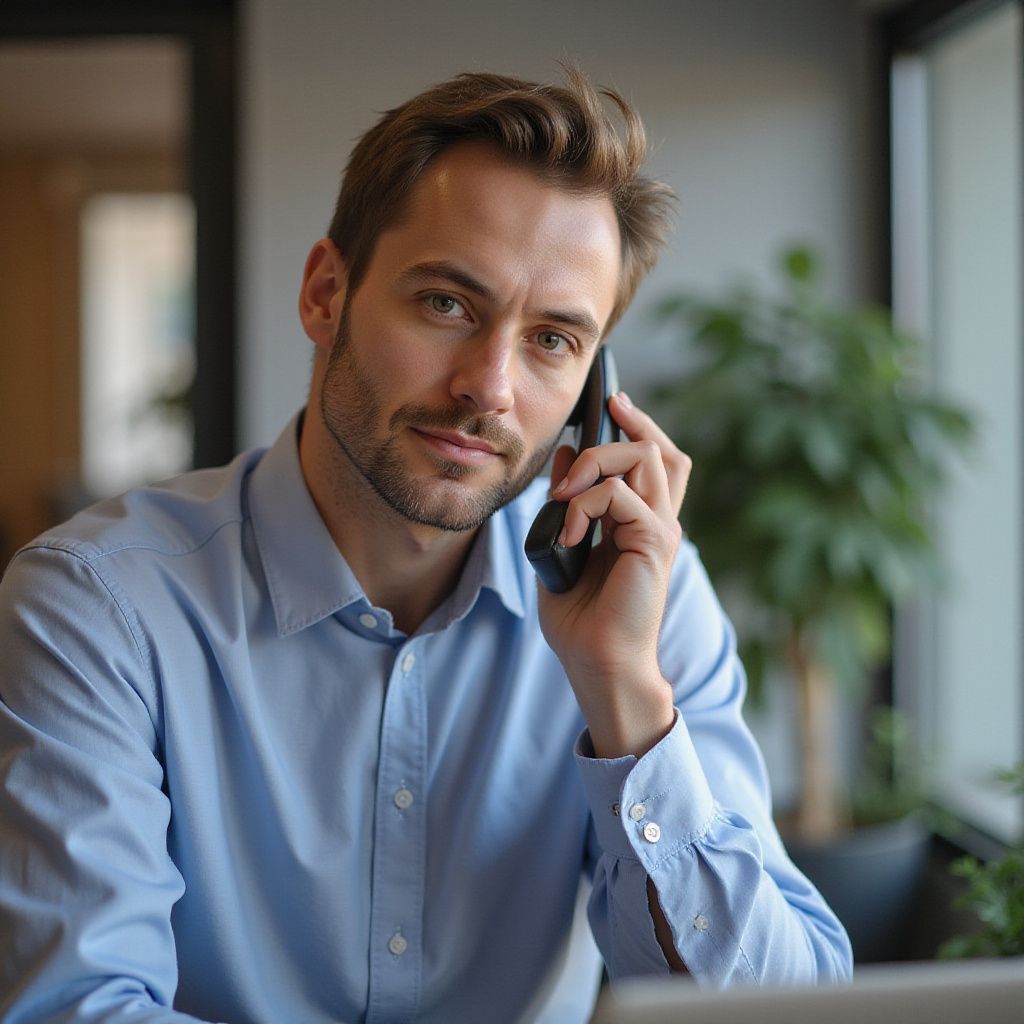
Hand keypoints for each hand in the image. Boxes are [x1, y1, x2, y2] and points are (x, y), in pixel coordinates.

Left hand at [537, 391, 691, 758]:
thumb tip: (567, 456)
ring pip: (646, 458)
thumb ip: (569, 501)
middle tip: (584, 442)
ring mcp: (659, 531)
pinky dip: (587, 503)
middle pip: (661, 450)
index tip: (612, 402)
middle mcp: (658, 522)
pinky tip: (570, 532)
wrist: (597, 662)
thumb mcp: (564, 542)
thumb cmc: (581, 616)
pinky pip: (621, 496)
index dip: (640, 425)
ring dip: (598, 463)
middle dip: (627, 428)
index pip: (656, 458)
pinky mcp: (653, 544)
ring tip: (566, 497)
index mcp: (641, 522)